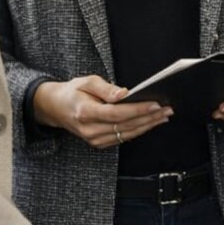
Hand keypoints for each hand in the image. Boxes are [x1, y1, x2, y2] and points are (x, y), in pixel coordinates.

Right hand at [33, 75, 170, 147]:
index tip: (156, 103)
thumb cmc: (73, 92)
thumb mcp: (86, 81)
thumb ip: (106, 88)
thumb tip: (125, 93)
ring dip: (148, 125)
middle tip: (168, 109)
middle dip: (149, 117)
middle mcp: (89, 129)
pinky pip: (122, 138)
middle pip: (126, 126)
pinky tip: (150, 122)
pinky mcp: (98, 143)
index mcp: (85, 112)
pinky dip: (138, 130)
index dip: (138, 109)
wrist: (55, 108)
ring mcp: (93, 139)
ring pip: (127, 134)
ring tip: (164, 115)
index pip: (117, 113)